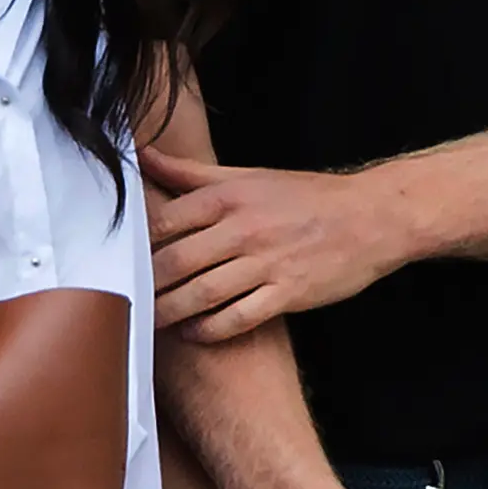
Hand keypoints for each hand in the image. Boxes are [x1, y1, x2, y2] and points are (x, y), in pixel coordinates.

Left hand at [143, 148, 398, 343]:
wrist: (372, 217)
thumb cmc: (306, 197)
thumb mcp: (248, 176)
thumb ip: (191, 173)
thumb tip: (144, 155)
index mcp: (231, 196)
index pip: (167, 222)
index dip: (136, 245)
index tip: (115, 261)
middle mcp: (246, 228)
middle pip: (178, 262)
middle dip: (146, 285)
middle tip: (120, 303)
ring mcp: (268, 262)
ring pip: (203, 293)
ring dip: (170, 312)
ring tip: (149, 323)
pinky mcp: (289, 293)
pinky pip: (239, 318)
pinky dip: (211, 330)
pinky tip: (194, 333)